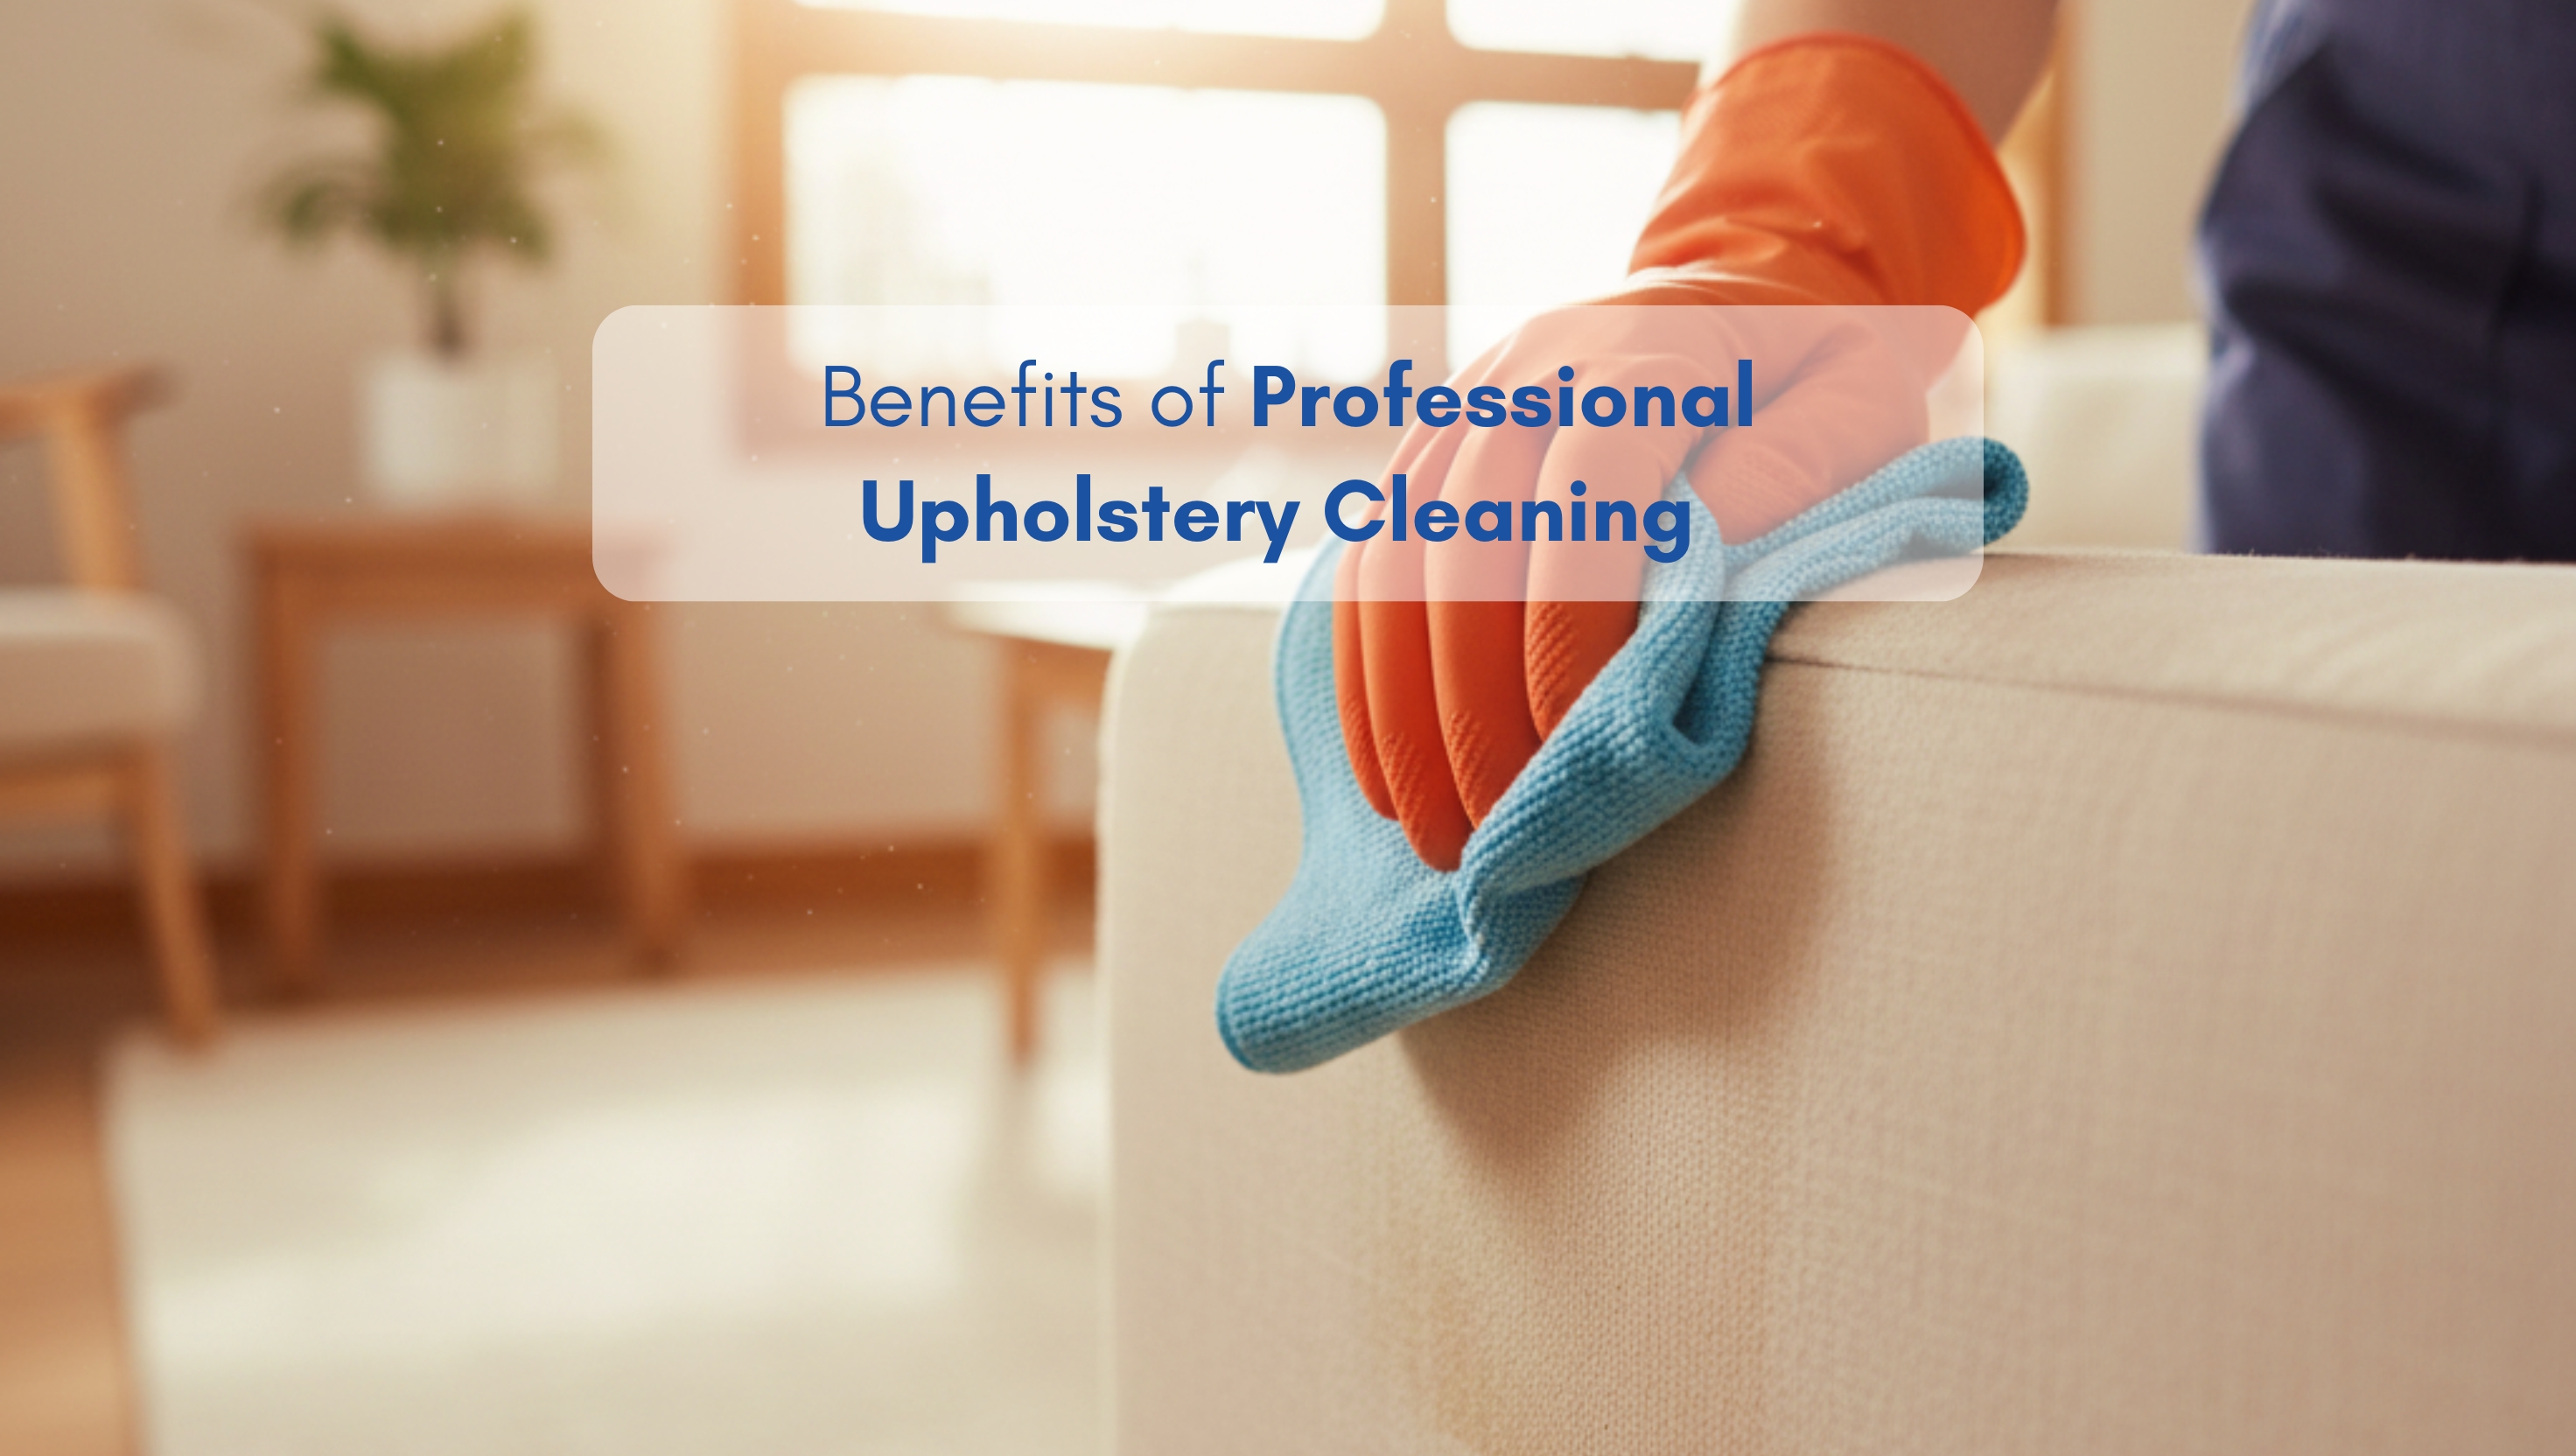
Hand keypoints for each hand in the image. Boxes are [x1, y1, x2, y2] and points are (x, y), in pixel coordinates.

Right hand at [1332, 34, 2024, 870]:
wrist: (1749, 283)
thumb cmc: (1822, 372)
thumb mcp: (1859, 404)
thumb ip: (1792, 474)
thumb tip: (1696, 566)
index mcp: (1640, 352)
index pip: (1581, 495)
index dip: (1565, 625)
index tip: (1570, 741)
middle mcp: (1527, 371)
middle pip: (1462, 542)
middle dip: (1466, 701)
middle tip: (1491, 829)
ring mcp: (1462, 409)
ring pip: (1394, 560)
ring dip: (1399, 706)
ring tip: (1427, 830)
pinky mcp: (1430, 454)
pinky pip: (1367, 566)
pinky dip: (1367, 675)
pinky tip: (1386, 769)